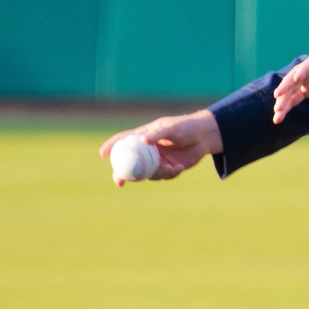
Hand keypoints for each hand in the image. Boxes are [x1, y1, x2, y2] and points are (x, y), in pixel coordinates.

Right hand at [98, 110, 222, 184]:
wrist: (205, 136)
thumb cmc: (186, 127)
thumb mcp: (172, 128)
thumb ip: (157, 134)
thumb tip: (143, 141)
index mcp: (144, 136)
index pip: (123, 141)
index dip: (111, 146)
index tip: (103, 154)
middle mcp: (148, 149)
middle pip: (129, 163)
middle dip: (121, 173)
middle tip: (119, 181)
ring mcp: (157, 160)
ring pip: (147, 173)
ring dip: (154, 175)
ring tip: (168, 168)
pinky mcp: (168, 168)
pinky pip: (163, 176)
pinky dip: (169, 175)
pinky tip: (179, 168)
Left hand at [273, 31, 308, 131]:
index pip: (293, 99)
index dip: (285, 109)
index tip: (277, 120)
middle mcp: (307, 78)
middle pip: (291, 89)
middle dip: (283, 100)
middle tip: (277, 112)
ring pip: (295, 76)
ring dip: (287, 85)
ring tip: (278, 95)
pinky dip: (302, 70)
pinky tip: (296, 78)